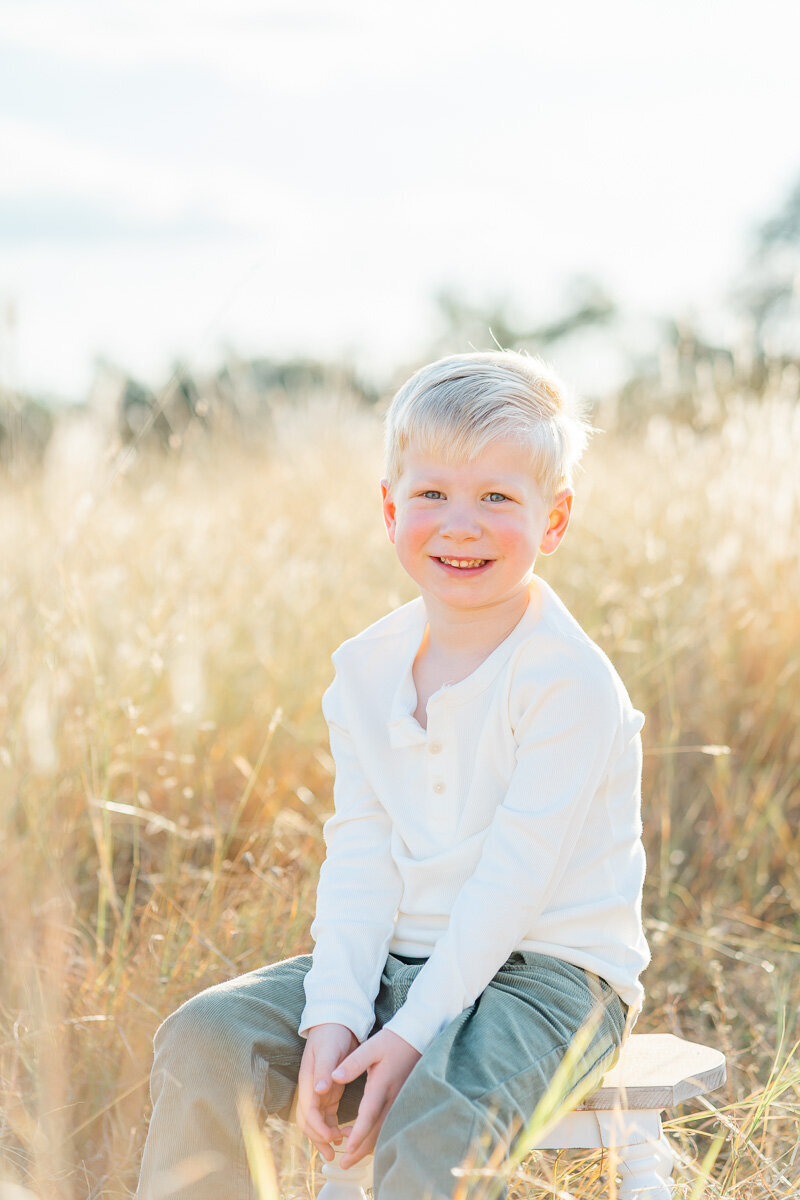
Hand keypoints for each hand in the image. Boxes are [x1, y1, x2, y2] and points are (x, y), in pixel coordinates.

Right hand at [296, 1023, 358, 1160]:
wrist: (336, 1022)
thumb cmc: (332, 1034)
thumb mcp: (330, 1049)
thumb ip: (324, 1070)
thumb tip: (319, 1090)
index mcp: (308, 1080)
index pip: (308, 1111)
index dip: (318, 1128)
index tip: (332, 1137)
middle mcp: (310, 1089)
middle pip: (308, 1121)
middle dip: (318, 1139)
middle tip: (332, 1154)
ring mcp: (319, 1092)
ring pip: (317, 1122)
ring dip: (324, 1137)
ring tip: (337, 1151)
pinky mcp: (329, 1092)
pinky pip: (327, 1116)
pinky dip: (331, 1127)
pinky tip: (341, 1135)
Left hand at [331, 1029, 421, 1167]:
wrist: (416, 1039)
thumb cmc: (391, 1042)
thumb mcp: (371, 1047)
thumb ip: (353, 1063)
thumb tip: (334, 1076)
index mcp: (381, 1086)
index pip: (369, 1114)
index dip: (359, 1133)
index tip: (348, 1148)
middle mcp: (391, 1098)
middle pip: (377, 1131)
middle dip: (360, 1149)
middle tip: (344, 1164)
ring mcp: (398, 1102)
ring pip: (383, 1130)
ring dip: (367, 1144)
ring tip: (348, 1153)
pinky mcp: (400, 1103)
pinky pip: (388, 1124)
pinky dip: (375, 1134)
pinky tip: (362, 1134)